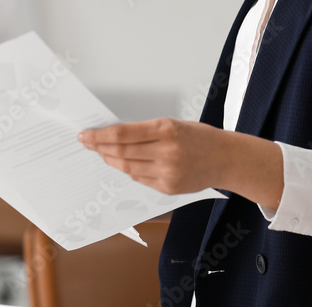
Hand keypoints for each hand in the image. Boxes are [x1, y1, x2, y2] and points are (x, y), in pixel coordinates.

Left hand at [78, 118, 231, 195]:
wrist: (226, 158)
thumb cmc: (201, 137)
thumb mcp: (174, 124)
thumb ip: (147, 131)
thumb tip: (116, 137)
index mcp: (166, 129)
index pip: (122, 134)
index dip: (99, 136)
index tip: (85, 135)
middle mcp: (166, 152)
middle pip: (120, 152)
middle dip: (99, 148)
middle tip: (87, 143)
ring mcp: (167, 172)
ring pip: (127, 168)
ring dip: (111, 161)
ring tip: (102, 154)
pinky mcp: (168, 188)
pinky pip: (140, 179)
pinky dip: (129, 171)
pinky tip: (124, 165)